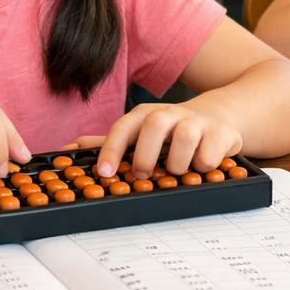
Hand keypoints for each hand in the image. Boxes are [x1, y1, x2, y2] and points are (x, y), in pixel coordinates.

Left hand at [81, 102, 242, 180]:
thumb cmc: (171, 132)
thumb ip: (107, 143)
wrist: (218, 118)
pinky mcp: (222, 134)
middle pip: (153, 124)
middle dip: (145, 154)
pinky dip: (204, 166)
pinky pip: (210, 153)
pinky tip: (202, 167)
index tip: (104, 173)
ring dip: (177, 162)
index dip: (111, 149)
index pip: (123, 127)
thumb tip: (67, 150)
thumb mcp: (140, 135)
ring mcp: (197, 122)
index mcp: (145, 116)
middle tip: (143, 174)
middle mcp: (170, 114)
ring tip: (177, 171)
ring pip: (184, 137)